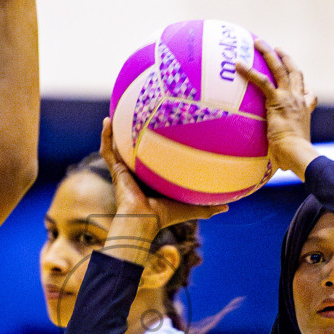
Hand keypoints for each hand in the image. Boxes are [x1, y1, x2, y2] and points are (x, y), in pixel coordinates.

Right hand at [98, 118, 226, 263]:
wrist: (143, 220)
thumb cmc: (165, 217)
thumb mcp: (191, 208)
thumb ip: (208, 208)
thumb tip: (228, 208)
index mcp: (151, 181)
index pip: (152, 162)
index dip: (156, 149)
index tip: (163, 133)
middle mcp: (136, 174)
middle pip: (134, 151)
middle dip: (134, 136)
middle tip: (140, 117)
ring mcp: (123, 171)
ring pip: (117, 147)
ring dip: (115, 131)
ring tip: (116, 113)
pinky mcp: (115, 169)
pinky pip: (107, 149)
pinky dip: (105, 135)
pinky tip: (107, 120)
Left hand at [235, 40, 318, 179]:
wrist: (298, 154)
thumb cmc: (294, 160)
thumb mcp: (290, 154)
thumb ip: (283, 157)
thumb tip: (278, 171)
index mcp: (304, 111)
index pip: (307, 95)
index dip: (303, 87)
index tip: (300, 84)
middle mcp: (299, 100)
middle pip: (295, 73)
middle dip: (286, 58)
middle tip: (278, 48)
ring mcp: (289, 98)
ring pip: (280, 68)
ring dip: (269, 53)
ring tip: (258, 43)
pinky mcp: (277, 100)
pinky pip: (262, 81)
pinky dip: (249, 72)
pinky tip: (237, 65)